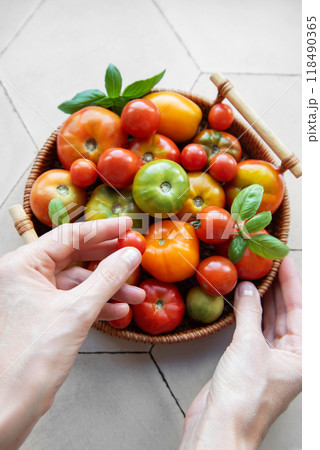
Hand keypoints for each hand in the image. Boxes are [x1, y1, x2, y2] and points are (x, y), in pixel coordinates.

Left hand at [0, 218, 144, 449]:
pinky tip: (117, 311)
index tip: (126, 226)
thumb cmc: (33, 356)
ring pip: (76, 281)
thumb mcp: (78, 310)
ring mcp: (32, 295)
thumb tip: (130, 254)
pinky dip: (95, 303)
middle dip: (106, 260)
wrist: (12, 402)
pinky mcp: (41, 314)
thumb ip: (107, 278)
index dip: (102, 230)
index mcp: (23, 265)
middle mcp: (24, 276)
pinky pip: (72, 299)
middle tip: (132, 254)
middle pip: (73, 255)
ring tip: (134, 293)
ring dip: (106, 287)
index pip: (68, 236)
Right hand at [180, 257, 301, 448]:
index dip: (292, 282)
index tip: (284, 260)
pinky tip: (243, 298)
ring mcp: (270, 358)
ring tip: (255, 274)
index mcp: (304, 357)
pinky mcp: (250, 361)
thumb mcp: (249, 346)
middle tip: (268, 263)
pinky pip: (253, 329)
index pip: (301, 309)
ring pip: (270, 320)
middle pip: (287, 313)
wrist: (221, 425)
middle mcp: (291, 356)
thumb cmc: (244, 396)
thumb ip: (250, 313)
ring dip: (262, 298)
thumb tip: (247, 289)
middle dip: (277, 287)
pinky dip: (248, 313)